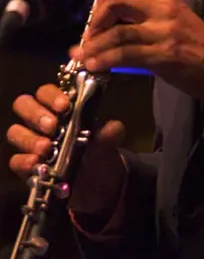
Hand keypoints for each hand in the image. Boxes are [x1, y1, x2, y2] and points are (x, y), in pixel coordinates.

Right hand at [7, 84, 126, 218]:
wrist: (97, 186)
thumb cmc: (98, 154)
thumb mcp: (107, 144)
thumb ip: (110, 134)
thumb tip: (113, 127)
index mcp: (60, 108)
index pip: (46, 92)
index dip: (52, 95)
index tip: (65, 105)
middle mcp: (42, 122)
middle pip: (24, 104)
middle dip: (36, 113)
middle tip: (52, 125)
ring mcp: (31, 144)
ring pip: (15, 131)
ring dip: (29, 138)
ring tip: (46, 147)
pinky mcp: (26, 168)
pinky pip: (15, 160)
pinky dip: (23, 161)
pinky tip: (35, 163)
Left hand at [70, 0, 203, 99]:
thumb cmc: (198, 44)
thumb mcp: (175, 19)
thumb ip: (148, 17)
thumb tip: (114, 25)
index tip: (99, 12)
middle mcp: (162, 10)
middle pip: (118, 0)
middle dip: (96, 16)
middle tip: (90, 33)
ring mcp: (162, 32)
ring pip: (118, 30)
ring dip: (94, 43)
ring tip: (82, 54)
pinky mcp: (162, 55)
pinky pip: (125, 54)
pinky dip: (105, 59)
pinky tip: (94, 65)